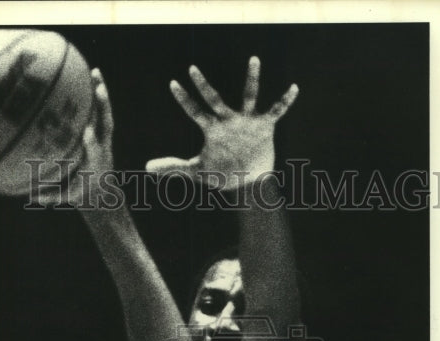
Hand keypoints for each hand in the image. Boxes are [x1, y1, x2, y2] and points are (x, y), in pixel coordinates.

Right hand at [32, 68, 114, 207]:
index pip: (94, 152)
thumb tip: (31, 197)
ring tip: (95, 72)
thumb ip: (51, 196)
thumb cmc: (78, 190)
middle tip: (99, 91)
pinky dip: (97, 90)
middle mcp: (102, 147)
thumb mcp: (66, 196)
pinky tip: (91, 72)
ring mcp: (104, 137)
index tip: (87, 132)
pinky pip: (100, 108)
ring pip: (105, 113)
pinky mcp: (102, 129)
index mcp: (95, 163)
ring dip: (102, 93)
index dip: (92, 142)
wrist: (100, 188)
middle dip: (103, 110)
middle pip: (105, 126)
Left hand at [146, 57, 297, 189]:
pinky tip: (294, 88)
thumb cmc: (222, 173)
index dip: (184, 99)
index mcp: (212, 130)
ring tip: (253, 59)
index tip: (173, 83)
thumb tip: (145, 167)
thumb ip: (172, 167)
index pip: (195, 112)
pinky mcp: (264, 127)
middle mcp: (228, 121)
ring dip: (251, 79)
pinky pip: (276, 111)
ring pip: (248, 96)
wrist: (247, 183)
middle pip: (214, 100)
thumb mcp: (196, 171)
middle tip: (192, 68)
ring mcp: (247, 122)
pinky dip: (285, 101)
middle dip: (203, 86)